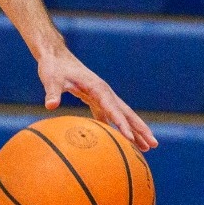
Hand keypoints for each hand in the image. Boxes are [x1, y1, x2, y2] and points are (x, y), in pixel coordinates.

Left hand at [36, 43, 156, 151]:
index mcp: (97, 88)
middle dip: (140, 128)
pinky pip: (111, 116)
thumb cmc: (54, 68)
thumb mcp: (51, 79)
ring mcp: (102, 95)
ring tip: (147, 147)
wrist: (55, 56)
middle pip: (126, 112)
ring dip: (134, 130)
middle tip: (153, 144)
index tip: (130, 138)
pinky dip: (118, 127)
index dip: (121, 124)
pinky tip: (123, 141)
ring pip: (122, 115)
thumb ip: (52, 92)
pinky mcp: (96, 98)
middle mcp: (104, 92)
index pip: (112, 108)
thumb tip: (50, 105)